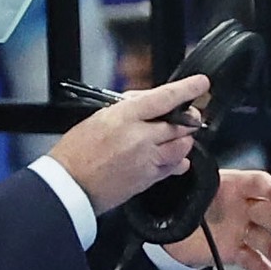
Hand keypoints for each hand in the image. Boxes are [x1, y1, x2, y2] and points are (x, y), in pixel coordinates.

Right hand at [47, 74, 207, 213]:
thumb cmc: (77, 151)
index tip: (201, 84)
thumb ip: (129, 108)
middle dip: (190, 119)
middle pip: (181, 124)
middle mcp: (140, 137)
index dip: (187, 89)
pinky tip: (174, 158)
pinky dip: (178, 160)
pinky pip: (174, 167)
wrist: (69, 185)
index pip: (165, 98)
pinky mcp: (149, 179)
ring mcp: (147, 160)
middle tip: (191, 116)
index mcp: (125, 116)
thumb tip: (152, 102)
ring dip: (184, 140)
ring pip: (182, 147)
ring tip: (176, 137)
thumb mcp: (100, 117)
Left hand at [163, 168, 270, 269]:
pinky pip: (252, 259)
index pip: (256, 183)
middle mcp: (241, 207)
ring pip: (263, 238)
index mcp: (232, 186)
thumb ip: (188, 173)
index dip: (269, 187)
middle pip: (266, 211)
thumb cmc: (182, 198)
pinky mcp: (233, 250)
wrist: (169, 223)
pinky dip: (263, 268)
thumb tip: (181, 156)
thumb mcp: (186, 182)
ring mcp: (239, 229)